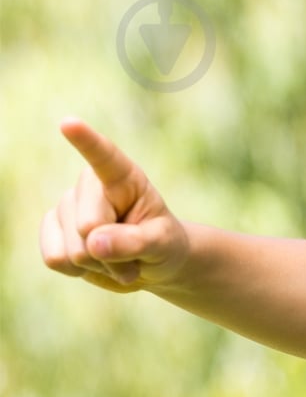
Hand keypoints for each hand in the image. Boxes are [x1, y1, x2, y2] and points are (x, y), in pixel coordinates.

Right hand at [39, 119, 189, 291]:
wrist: (150, 263)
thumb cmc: (163, 245)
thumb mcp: (163, 243)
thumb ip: (135, 242)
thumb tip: (93, 243)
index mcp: (122, 177)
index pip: (104, 157)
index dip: (86, 141)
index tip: (69, 124)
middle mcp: (88, 187)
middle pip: (87, 227)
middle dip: (113, 254)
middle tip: (134, 256)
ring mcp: (66, 208)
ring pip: (72, 250)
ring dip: (100, 266)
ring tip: (118, 259)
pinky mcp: (52, 233)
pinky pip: (55, 259)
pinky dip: (79, 272)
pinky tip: (95, 263)